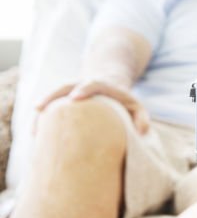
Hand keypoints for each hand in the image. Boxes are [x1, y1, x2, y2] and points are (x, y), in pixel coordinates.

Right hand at [36, 80, 150, 133]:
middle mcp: (81, 84)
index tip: (74, 97)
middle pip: (64, 86)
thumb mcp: (135, 106)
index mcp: (100, 84)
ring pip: (52, 96)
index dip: (83, 89)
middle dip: (52, 96)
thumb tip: (143, 132)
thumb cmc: (123, 100)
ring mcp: (69, 91)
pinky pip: (49, 106)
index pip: (92, 83)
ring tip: (34, 129)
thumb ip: (141, 117)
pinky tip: (35, 134)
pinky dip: (41, 117)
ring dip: (42, 109)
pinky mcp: (62, 99)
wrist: (109, 83)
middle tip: (40, 108)